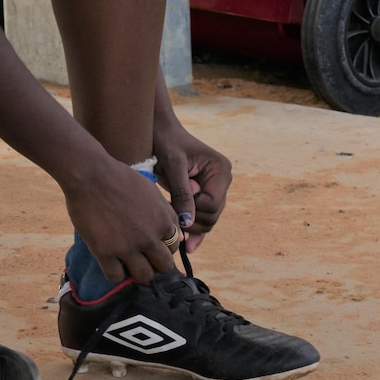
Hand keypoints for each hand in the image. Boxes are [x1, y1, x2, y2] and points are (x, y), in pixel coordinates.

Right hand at [63, 161, 179, 283]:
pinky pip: (116, 277)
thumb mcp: (152, 192)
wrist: (91, 175)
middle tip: (144, 259)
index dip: (164, 248)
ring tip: (129, 265)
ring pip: (143, 276)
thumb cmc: (121, 178)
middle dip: (156, 265)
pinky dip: (115, 274)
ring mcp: (127, 247)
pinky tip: (111, 264)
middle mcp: (149, 238)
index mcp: (163, 222)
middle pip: (164, 267)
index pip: (174, 247)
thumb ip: (166, 213)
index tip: (153, 246)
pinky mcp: (104, 252)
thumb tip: (177, 235)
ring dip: (138, 273)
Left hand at [152, 122, 231, 252]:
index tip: (177, 200)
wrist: (158, 131)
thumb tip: (188, 223)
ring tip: (172, 222)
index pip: (213, 204)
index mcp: (221, 170)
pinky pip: (201, 218)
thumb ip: (182, 193)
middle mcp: (221, 181)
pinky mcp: (201, 196)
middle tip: (172, 214)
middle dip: (193, 220)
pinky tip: (186, 247)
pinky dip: (194, 231)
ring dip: (190, 225)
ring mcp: (212, 190)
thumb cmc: (166, 141)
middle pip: (212, 216)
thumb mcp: (173, 165)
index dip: (195, 209)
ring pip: (207, 221)